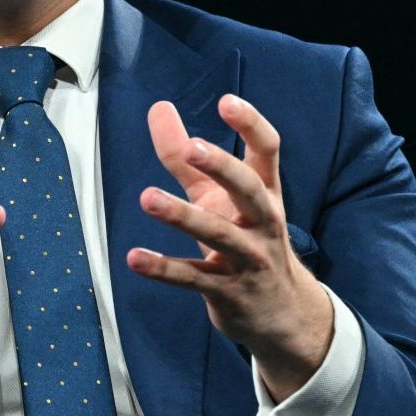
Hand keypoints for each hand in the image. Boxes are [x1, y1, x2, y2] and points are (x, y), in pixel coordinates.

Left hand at [126, 94, 332, 400]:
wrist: (281, 313)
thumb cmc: (246, 240)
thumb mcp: (219, 198)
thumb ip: (185, 157)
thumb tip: (158, 107)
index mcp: (266, 193)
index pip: (268, 151)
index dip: (251, 125)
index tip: (227, 102)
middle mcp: (263, 222)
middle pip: (250, 190)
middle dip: (223, 167)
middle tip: (192, 147)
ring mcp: (248, 259)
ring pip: (219, 235)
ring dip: (184, 216)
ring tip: (149, 199)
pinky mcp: (227, 291)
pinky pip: (194, 279)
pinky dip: (164, 269)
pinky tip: (134, 258)